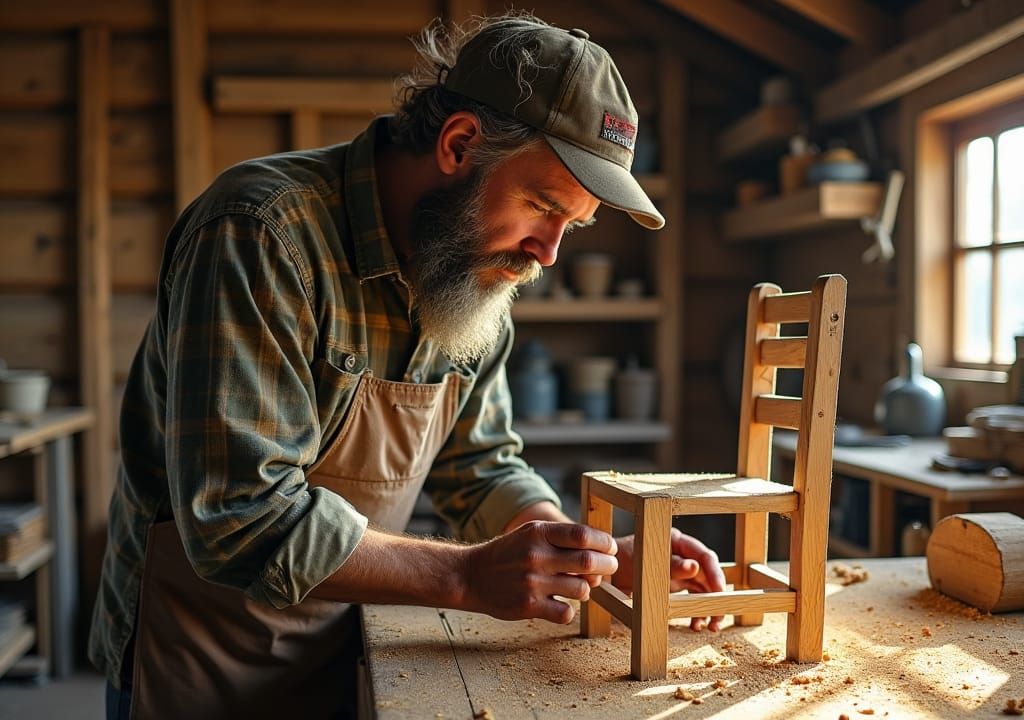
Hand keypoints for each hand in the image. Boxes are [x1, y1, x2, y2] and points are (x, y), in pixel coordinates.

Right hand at [461, 521, 617, 623]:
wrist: (471, 576)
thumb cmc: (509, 553)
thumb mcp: (531, 534)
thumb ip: (562, 538)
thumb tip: (600, 548)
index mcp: (538, 533)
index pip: (583, 535)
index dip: (604, 542)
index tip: (610, 549)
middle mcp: (536, 555)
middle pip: (588, 562)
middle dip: (606, 566)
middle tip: (609, 568)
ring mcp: (532, 582)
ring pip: (581, 590)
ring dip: (586, 590)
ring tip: (579, 587)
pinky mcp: (528, 606)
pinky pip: (566, 612)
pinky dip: (568, 610)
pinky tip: (560, 603)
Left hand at [609, 528, 725, 631]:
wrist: (608, 570)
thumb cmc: (624, 558)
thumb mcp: (644, 561)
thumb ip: (671, 565)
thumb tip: (695, 567)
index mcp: (678, 542)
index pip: (705, 556)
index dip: (715, 575)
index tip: (720, 593)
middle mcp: (684, 556)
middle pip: (709, 575)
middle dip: (716, 597)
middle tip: (718, 617)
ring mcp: (682, 572)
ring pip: (705, 590)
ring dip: (709, 609)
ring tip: (710, 627)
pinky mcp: (677, 586)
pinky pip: (693, 600)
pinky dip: (697, 613)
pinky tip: (696, 626)